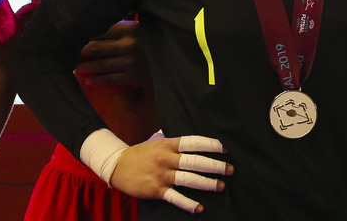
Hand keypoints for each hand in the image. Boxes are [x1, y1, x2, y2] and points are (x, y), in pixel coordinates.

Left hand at [76, 19, 147, 87]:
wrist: (174, 58)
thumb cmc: (152, 40)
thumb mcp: (137, 28)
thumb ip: (117, 28)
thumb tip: (93, 29)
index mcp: (128, 29)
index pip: (99, 33)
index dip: (84, 37)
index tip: (74, 39)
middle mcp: (128, 46)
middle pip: (96, 48)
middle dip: (80, 52)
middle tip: (69, 54)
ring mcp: (131, 63)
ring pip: (101, 66)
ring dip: (86, 67)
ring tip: (76, 68)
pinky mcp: (135, 77)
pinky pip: (111, 80)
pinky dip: (97, 80)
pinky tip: (89, 80)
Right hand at [109, 135, 230, 213]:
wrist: (116, 166)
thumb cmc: (139, 153)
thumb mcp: (154, 141)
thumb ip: (171, 140)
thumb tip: (191, 139)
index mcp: (166, 144)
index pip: (193, 142)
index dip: (210, 145)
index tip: (225, 149)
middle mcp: (165, 159)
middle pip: (194, 161)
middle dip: (215, 165)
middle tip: (230, 169)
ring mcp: (161, 175)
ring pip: (188, 179)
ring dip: (207, 183)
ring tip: (221, 186)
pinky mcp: (156, 190)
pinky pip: (175, 197)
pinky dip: (188, 203)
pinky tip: (200, 207)